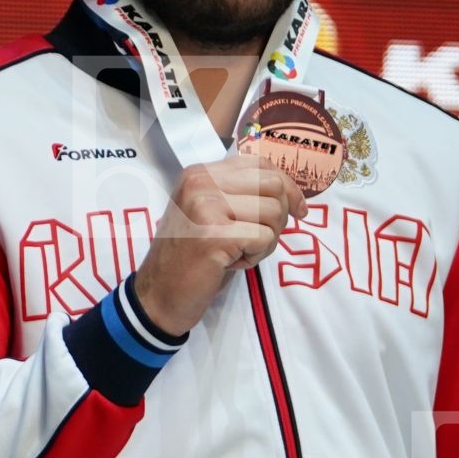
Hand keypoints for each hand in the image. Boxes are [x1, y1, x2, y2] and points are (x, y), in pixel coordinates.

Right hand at [132, 156, 304, 337]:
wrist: (160, 293)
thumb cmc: (190, 256)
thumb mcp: (210, 212)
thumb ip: (240, 193)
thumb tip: (291, 193)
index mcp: (199, 173)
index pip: (261, 164)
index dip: (288, 187)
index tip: (298, 210)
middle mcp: (200, 182)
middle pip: (273, 186)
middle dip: (279, 216)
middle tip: (256, 239)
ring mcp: (206, 207)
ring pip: (274, 213)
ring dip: (266, 240)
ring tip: (238, 252)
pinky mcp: (215, 235)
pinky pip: (265, 238)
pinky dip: (257, 256)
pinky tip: (232, 262)